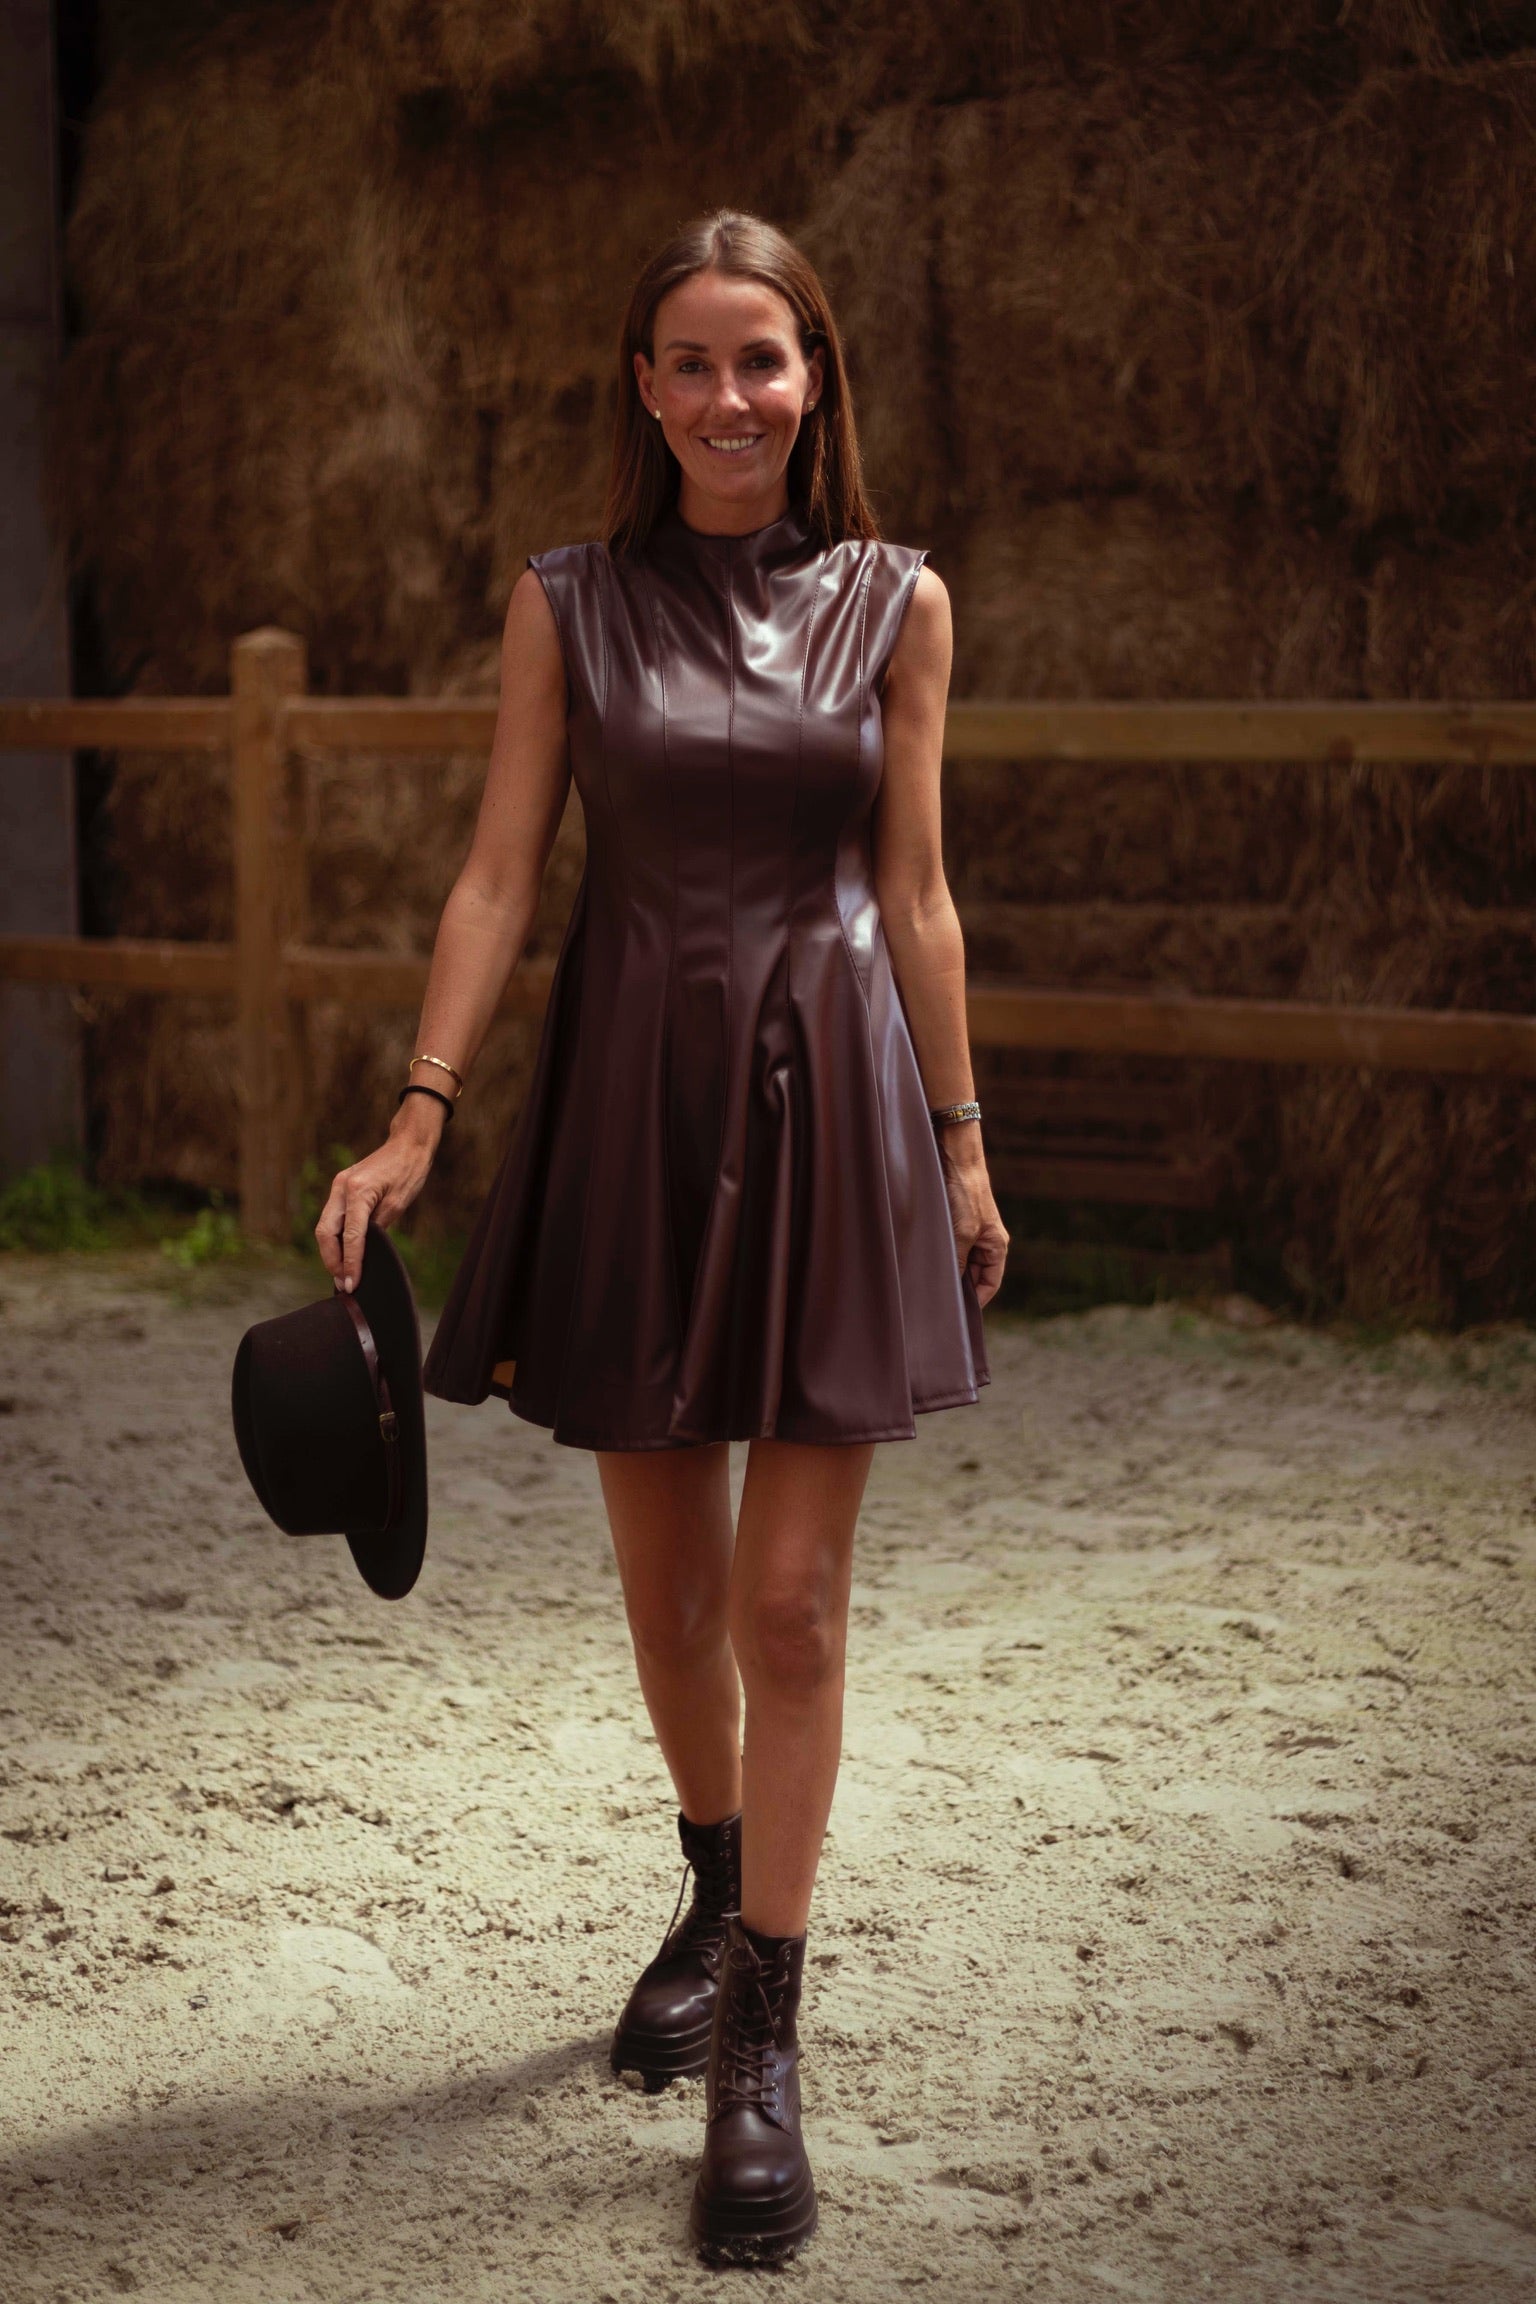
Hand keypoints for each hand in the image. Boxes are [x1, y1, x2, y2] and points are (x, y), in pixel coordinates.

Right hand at [315, 1096, 445, 1291]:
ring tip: (343, 1274)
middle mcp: (341, 1188)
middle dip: (332, 1261)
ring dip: (331, 1252)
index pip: (350, 1237)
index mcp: (357, 1192)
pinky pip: (332, 1218)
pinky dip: (335, 1238)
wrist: (407, 1143)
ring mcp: (338, 1186)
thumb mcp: (398, 1204)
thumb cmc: (409, 1171)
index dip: (350, 1264)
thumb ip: (378, 1228)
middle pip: (325, 1233)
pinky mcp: (341, 1188)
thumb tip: (363, 1253)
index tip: (351, 1285)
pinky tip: (343, 1253)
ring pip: (324, 1227)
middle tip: (343, 1283)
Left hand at [936, 1124, 1008, 1307]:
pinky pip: (946, 1249)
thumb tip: (948, 1290)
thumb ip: (956, 1263)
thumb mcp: (961, 1234)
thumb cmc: (965, 1193)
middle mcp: (984, 1242)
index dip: (976, 1301)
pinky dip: (937, 1257)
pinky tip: (922, 1264)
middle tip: (936, 1301)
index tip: (957, 1315)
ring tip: (928, 1284)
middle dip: (957, 1287)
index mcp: (996, 1246)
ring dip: (945, 1271)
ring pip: (957, 1262)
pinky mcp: (952, 1224)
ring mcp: (968, 1233)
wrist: (954, 1157)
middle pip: (972, 1275)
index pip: (990, 1284)